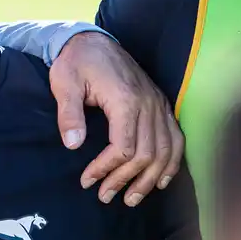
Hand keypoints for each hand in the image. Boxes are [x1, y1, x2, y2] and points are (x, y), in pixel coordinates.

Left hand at [49, 31, 183, 206]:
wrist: (93, 40)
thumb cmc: (76, 62)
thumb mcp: (64, 84)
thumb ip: (69, 114)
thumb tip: (72, 145)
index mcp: (126, 100)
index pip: (124, 148)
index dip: (106, 169)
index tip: (87, 181)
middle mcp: (148, 104)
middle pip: (146, 154)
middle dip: (125, 180)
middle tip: (105, 196)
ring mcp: (158, 104)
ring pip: (165, 150)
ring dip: (150, 178)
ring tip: (132, 199)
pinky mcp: (160, 104)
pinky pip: (176, 138)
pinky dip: (172, 161)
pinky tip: (162, 180)